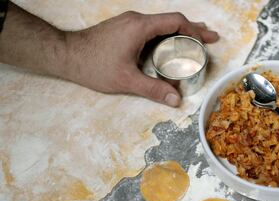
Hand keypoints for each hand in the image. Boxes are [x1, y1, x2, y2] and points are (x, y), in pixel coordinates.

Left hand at [63, 12, 218, 106]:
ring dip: (180, 32)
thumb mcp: (126, 80)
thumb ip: (153, 89)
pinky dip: (166, 35)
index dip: (194, 30)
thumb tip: (176, 100)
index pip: (175, 22)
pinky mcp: (124, 28)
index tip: (207, 40)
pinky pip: (152, 28)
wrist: (65, 54)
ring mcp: (129, 23)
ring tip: (195, 42)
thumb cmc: (93, 65)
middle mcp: (136, 20)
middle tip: (210, 39)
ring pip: (161, 24)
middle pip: (171, 20)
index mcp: (140, 27)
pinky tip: (170, 46)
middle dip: (193, 30)